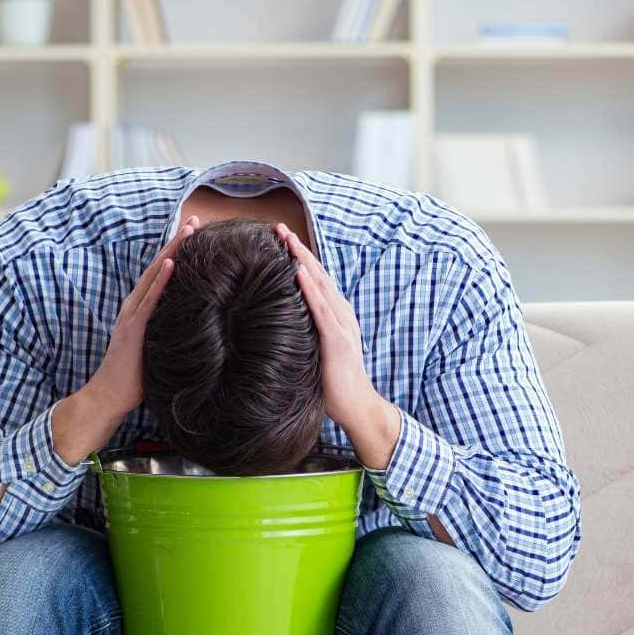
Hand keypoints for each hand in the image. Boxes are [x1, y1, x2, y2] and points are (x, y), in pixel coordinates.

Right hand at [52, 216, 197, 464]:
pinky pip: (149, 300)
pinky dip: (160, 280)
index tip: (196, 236)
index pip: (162, 275)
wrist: (110, 395)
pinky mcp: (134, 328)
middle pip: (158, 267)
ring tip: (189, 231)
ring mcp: (133, 315)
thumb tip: (202, 327)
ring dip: (172, 252)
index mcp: (141, 310)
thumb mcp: (160, 347)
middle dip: (177, 243)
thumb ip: (173, 332)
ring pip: (154, 276)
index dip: (178, 254)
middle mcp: (135, 306)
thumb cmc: (137, 377)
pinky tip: (171, 263)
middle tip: (197, 222)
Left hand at [276, 221, 400, 469]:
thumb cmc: (332, 384)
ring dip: (303, 261)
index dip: (299, 258)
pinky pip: (322, 310)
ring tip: (286, 240)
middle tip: (278, 228)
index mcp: (336, 317)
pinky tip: (298, 273)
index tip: (280, 240)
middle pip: (318, 275)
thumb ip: (303, 334)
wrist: (357, 406)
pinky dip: (310, 289)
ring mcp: (342, 326)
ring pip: (320, 285)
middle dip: (298, 250)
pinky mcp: (337, 341)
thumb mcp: (315, 352)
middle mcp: (341, 315)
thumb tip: (276, 323)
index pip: (316, 280)